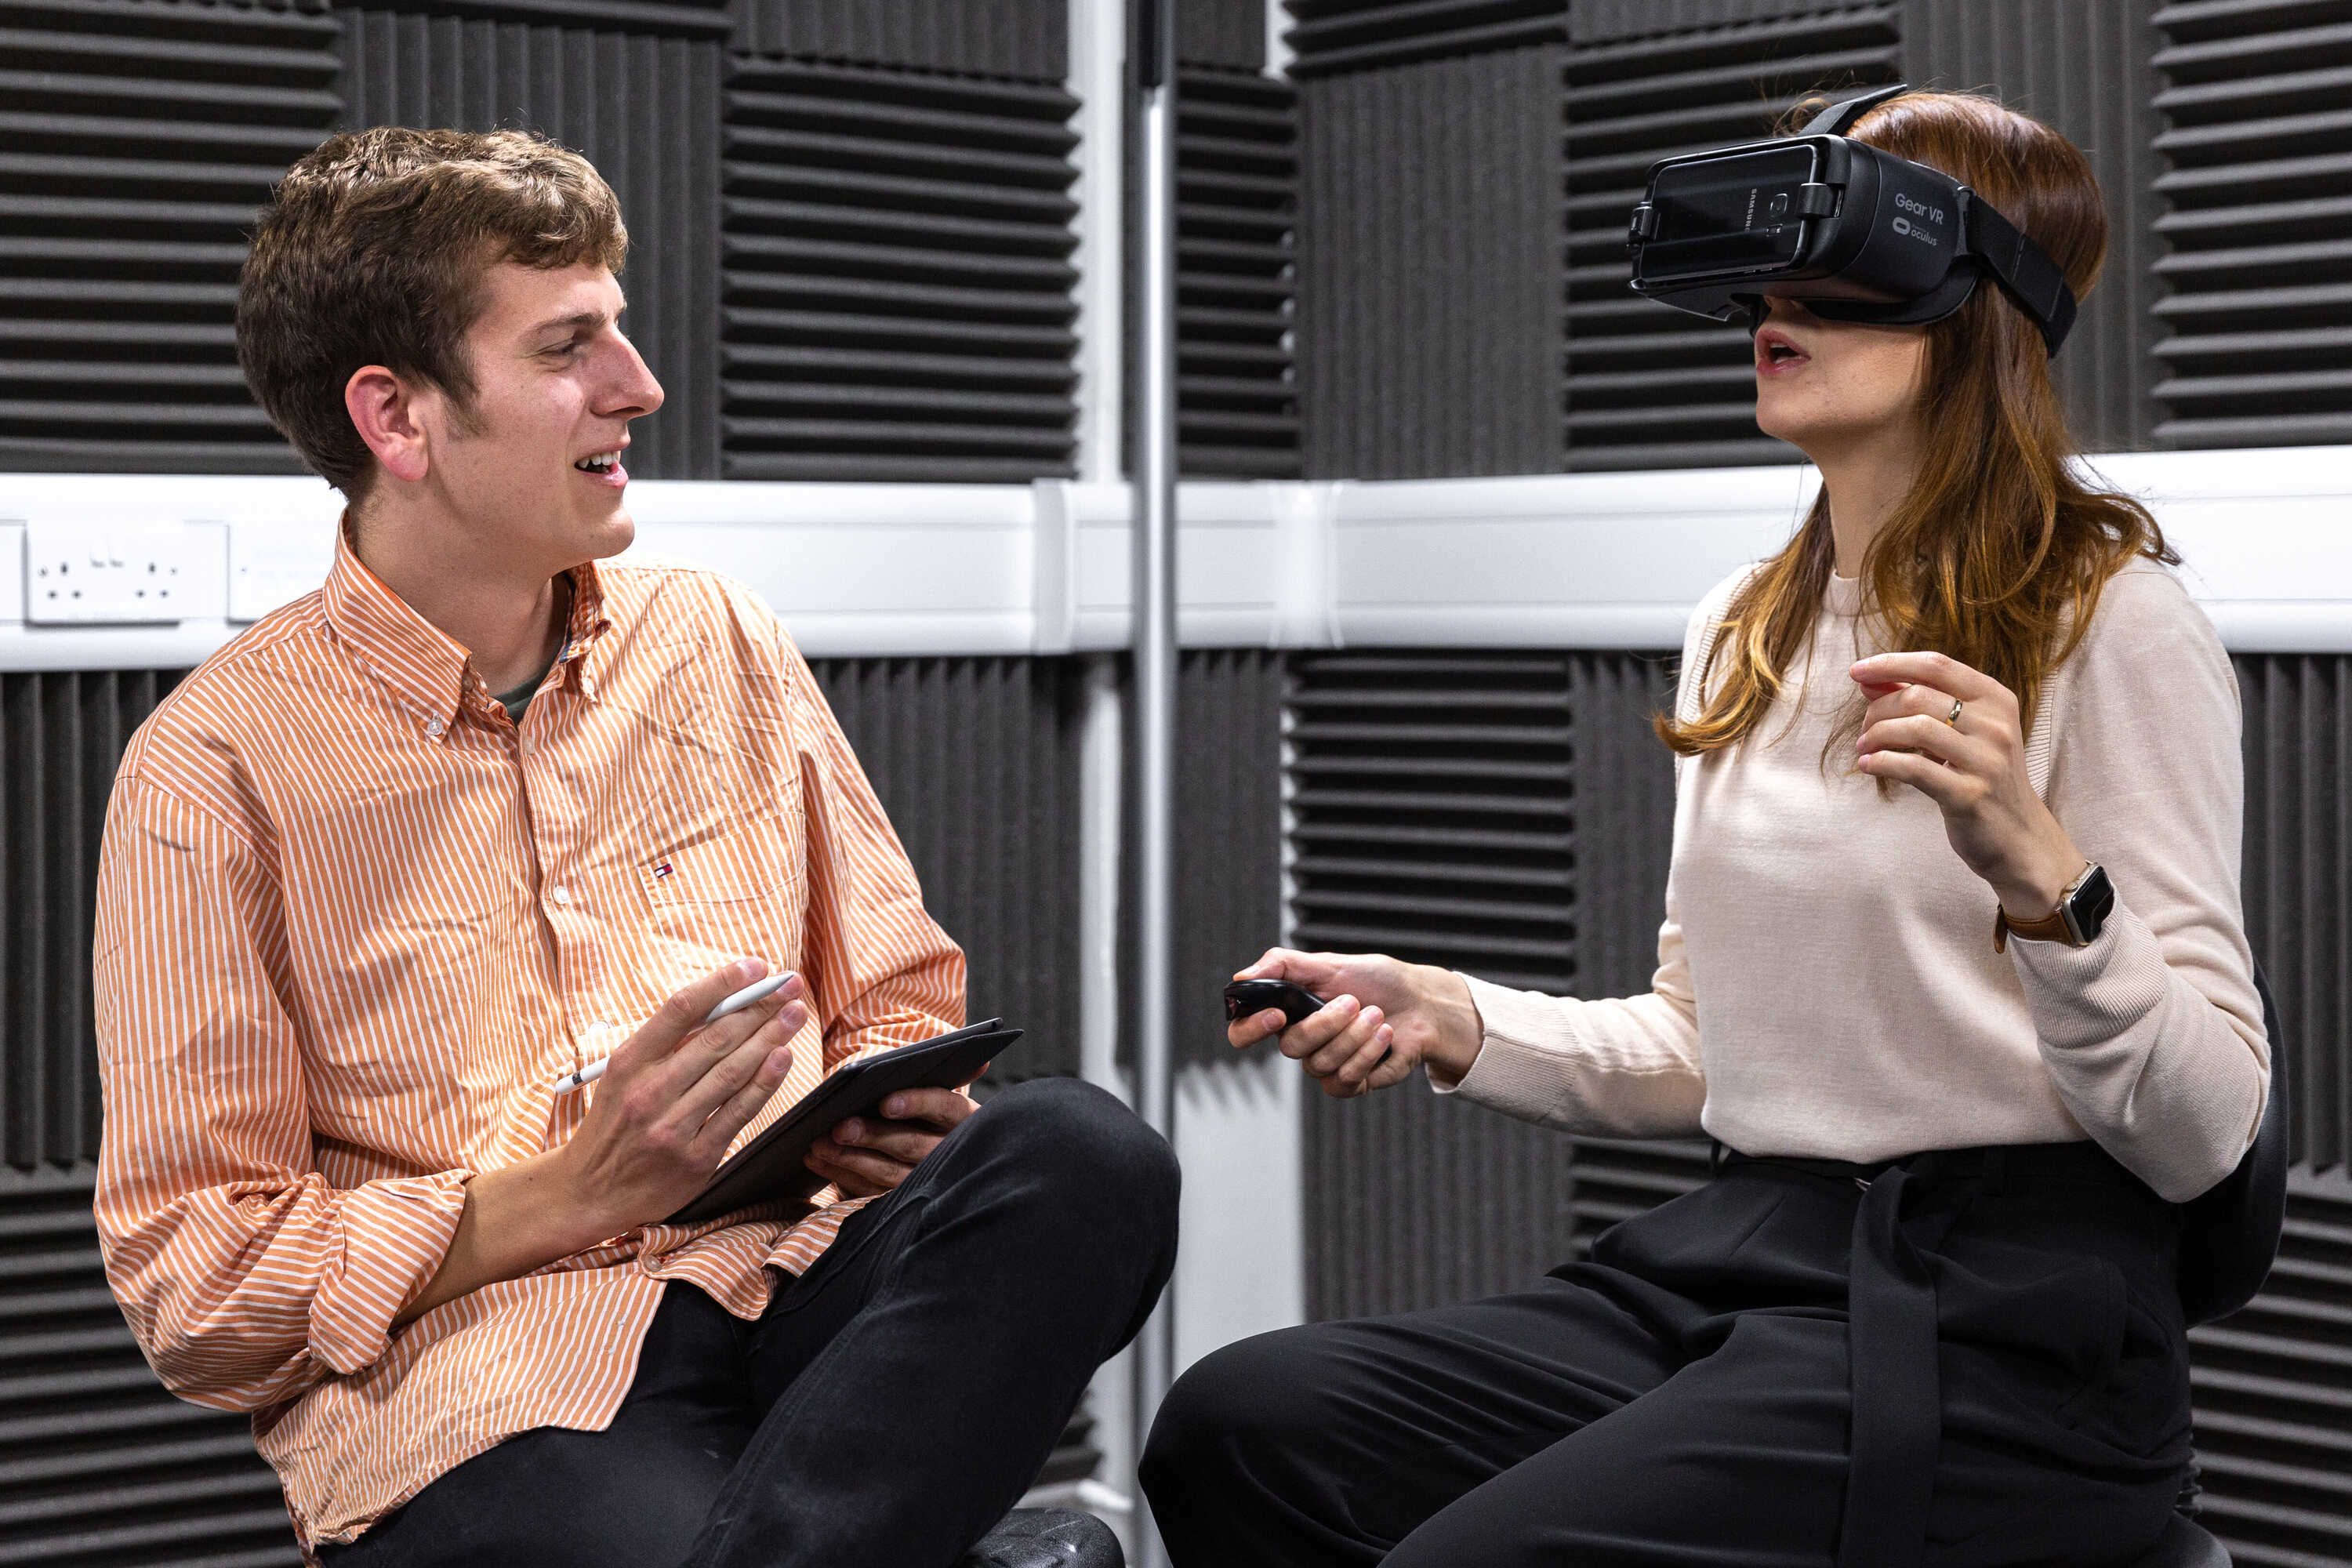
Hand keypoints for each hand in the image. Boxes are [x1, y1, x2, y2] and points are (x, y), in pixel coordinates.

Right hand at [553, 959, 804, 1243]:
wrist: (590, 1191)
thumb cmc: (614, 1124)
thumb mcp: (623, 1077)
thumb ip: (666, 1046)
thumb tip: (722, 1005)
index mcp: (629, 1062)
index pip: (681, 1009)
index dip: (724, 983)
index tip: (755, 966)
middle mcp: (649, 1091)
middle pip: (716, 1038)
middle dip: (760, 1007)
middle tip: (790, 987)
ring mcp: (673, 1126)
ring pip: (732, 1072)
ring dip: (770, 1038)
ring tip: (794, 1015)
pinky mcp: (696, 1158)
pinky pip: (738, 1113)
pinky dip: (764, 1083)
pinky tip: (782, 1059)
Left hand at [806, 1085, 976, 1196]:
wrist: (939, 1158)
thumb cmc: (929, 1114)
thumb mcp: (940, 1096)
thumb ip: (945, 1076)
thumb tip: (979, 1062)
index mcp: (965, 1119)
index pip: (946, 1107)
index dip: (917, 1103)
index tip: (885, 1103)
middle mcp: (950, 1153)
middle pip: (912, 1145)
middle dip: (873, 1136)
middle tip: (840, 1127)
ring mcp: (927, 1182)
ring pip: (889, 1174)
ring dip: (850, 1158)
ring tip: (819, 1144)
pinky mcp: (901, 1200)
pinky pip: (870, 1193)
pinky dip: (840, 1175)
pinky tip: (818, 1160)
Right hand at [1227, 949, 1482, 1097]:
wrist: (1422, 1003)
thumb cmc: (1377, 981)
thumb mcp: (1330, 963)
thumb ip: (1283, 966)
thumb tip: (1241, 978)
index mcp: (1288, 1012)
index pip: (1244, 1032)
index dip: (1252, 1029)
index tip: (1279, 1014)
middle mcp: (1302, 1042)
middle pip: (1291, 1047)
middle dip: (1328, 1023)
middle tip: (1355, 1001)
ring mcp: (1325, 1064)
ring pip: (1321, 1064)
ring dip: (1356, 1036)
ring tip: (1377, 1015)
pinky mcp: (1351, 1082)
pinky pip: (1344, 1081)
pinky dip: (1368, 1054)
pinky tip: (1385, 1035)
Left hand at [1851, 651, 2086, 918]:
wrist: (2018, 838)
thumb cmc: (1981, 778)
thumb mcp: (1961, 733)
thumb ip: (1919, 703)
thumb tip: (1870, 681)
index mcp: (1996, 699)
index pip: (1936, 665)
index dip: (1891, 664)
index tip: (1856, 672)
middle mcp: (1996, 725)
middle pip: (1918, 695)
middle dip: (1878, 709)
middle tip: (1865, 730)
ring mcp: (1987, 760)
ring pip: (1914, 728)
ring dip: (1877, 735)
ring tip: (1866, 748)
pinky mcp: (1970, 794)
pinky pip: (1913, 768)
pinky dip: (1881, 763)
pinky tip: (1868, 766)